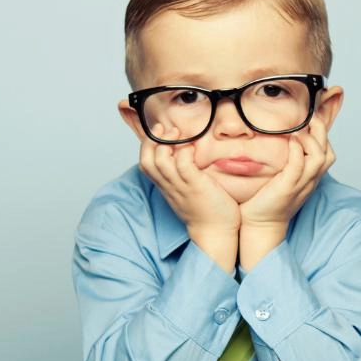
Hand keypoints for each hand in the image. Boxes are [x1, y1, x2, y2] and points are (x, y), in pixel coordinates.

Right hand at [138, 125, 239, 269]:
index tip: (158, 131)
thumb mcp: (187, 189)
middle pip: (146, 161)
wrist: (215, 232)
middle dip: (151, 140)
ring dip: (166, 143)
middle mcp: (169, 186)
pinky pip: (184, 166)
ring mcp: (181, 187)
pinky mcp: (195, 187)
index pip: (145, 163)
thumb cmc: (206, 210)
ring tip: (177, 133)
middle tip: (163, 128)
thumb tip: (186, 152)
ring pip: (160, 162)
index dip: (147, 145)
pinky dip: (186, 152)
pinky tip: (193, 148)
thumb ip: (183, 173)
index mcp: (166, 186)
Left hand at [240, 117, 334, 227]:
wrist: (260, 224)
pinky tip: (291, 140)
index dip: (323, 135)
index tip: (313, 119)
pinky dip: (297, 151)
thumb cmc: (267, 200)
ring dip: (311, 140)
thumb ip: (287, 162)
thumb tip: (283, 142)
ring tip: (300, 129)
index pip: (328, 153)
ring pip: (320, 158)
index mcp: (310, 178)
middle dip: (322, 132)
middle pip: (328, 153)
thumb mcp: (282, 178)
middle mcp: (310, 181)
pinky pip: (299, 166)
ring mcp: (300, 184)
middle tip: (311, 117)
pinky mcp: (287, 188)